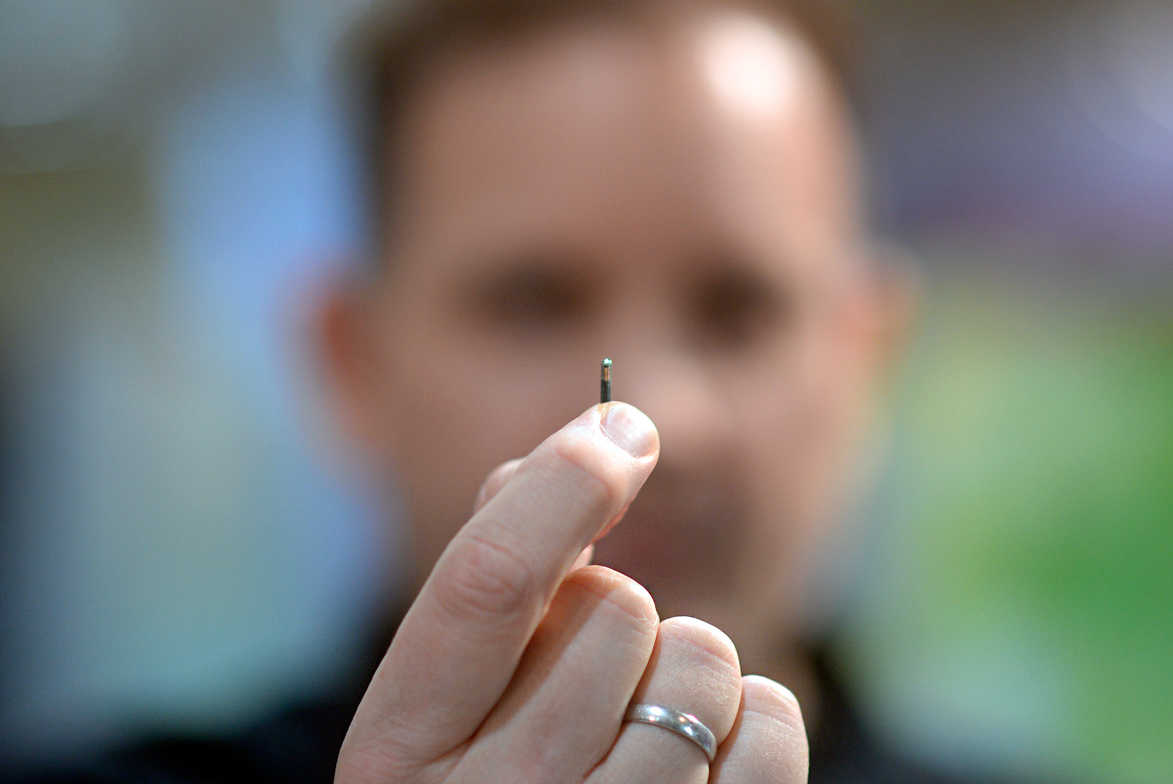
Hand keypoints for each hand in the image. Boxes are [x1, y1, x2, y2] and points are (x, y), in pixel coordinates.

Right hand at [335, 403, 807, 782]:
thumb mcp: (451, 710)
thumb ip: (490, 584)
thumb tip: (553, 454)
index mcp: (399, 753)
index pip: (488, 583)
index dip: (562, 484)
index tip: (623, 422)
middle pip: (618, 611)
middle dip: (624, 617)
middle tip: (593, 683)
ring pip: (703, 658)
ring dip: (689, 671)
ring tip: (643, 732)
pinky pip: (773, 722)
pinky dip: (760, 717)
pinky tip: (710, 755)